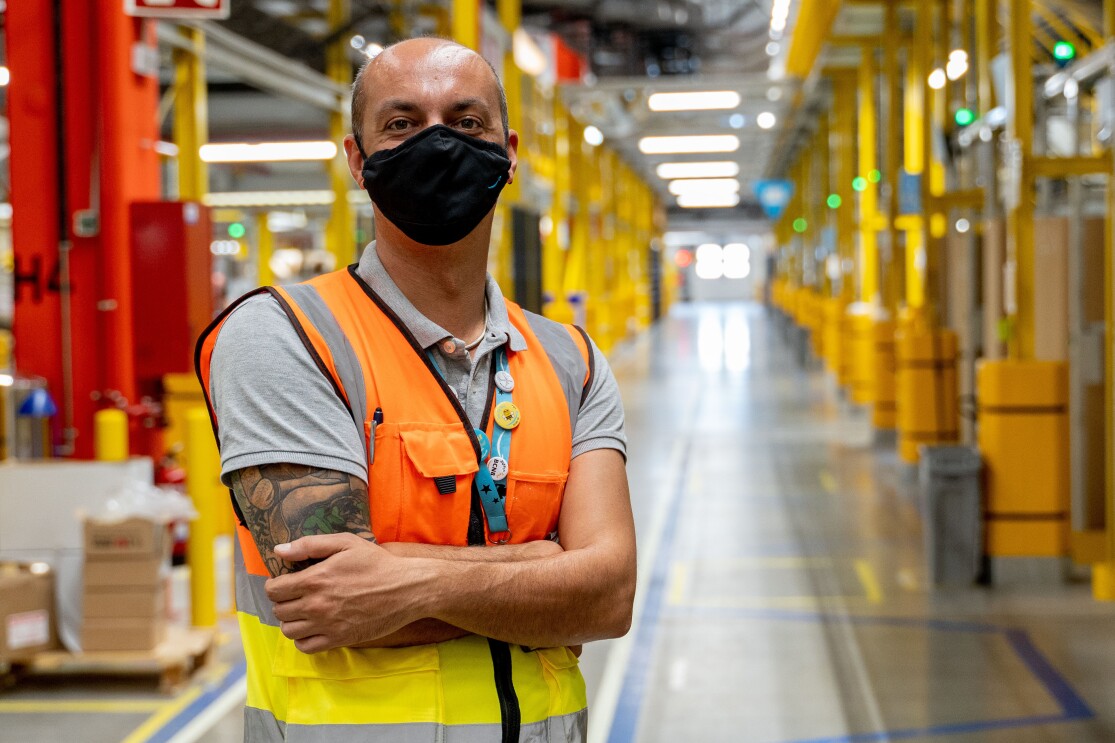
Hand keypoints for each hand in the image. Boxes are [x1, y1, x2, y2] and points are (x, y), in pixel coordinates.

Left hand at [265, 533, 426, 652]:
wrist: (406, 589)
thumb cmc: (377, 563)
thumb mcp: (346, 543)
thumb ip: (309, 545)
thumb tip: (278, 551)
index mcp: (315, 579)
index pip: (274, 590)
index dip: (275, 585)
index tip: (284, 582)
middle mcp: (316, 605)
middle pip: (279, 611)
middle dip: (282, 601)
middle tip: (295, 595)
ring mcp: (327, 625)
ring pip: (288, 631)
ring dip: (290, 621)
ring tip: (302, 611)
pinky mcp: (339, 639)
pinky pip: (306, 647)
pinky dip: (302, 639)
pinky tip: (312, 627)